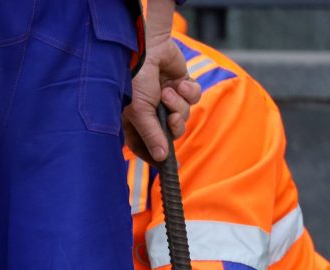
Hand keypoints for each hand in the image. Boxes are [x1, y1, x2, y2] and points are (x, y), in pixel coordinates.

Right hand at [123, 0, 200, 162]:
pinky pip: (194, 97)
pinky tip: (179, 82)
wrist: (147, 48)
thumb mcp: (140, 113)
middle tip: (171, 117)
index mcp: (135, 121)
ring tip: (168, 91)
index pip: (146, 146)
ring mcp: (168, 98)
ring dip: (179, 104)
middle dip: (174, 126)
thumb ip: (152, 136)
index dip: (156, 154)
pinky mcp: (182, 84)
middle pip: (171, 133)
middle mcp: (152, 112)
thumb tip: (161, 158)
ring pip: (184, 114)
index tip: (163, 162)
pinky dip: (189, 91)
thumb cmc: (135, 81)